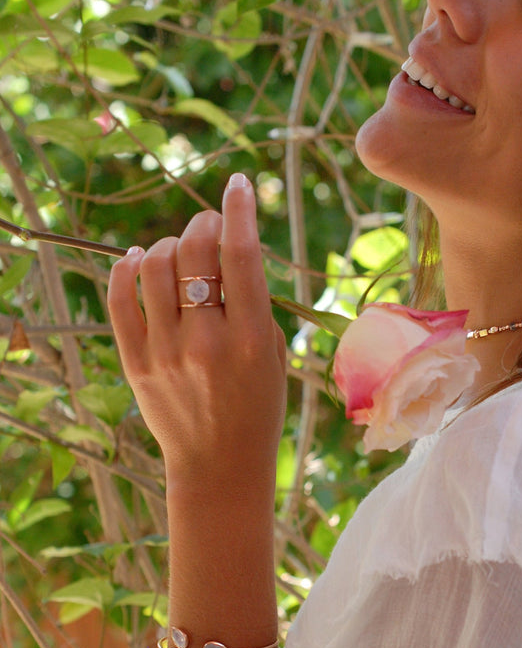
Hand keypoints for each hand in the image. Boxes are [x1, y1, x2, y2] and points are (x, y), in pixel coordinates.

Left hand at [108, 174, 286, 494]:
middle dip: (203, 225)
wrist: (220, 464)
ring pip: (153, 265)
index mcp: (252, 337)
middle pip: (194, 251)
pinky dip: (124, 268)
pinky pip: (119, 298)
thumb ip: (253, 302)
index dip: (238, 210)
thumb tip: (225, 246)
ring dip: (168, 244)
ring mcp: (165, 351)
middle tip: (209, 227)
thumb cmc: (258, 406)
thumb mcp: (274, 353)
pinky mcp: (135, 362)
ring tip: (180, 252)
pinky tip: (134, 259)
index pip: (242, 255)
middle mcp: (207, 340)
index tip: (236, 183)